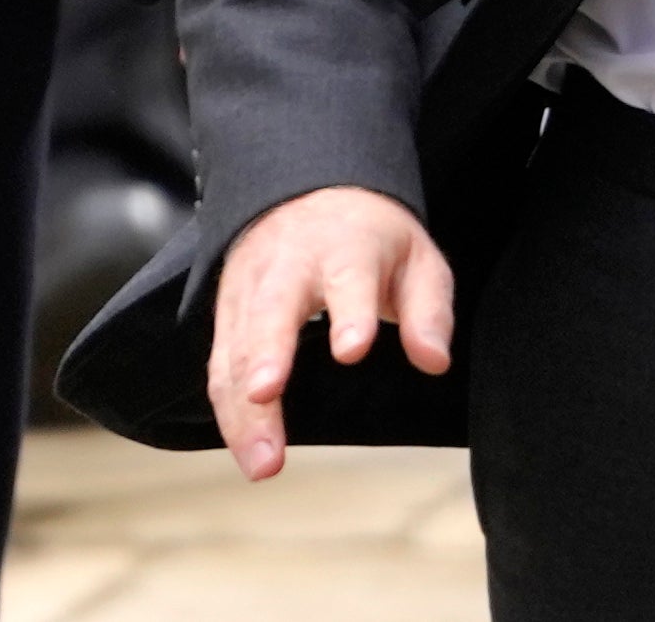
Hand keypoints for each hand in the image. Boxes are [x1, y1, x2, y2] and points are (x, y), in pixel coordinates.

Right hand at [205, 183, 454, 479]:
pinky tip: (245, 449)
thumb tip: (434, 361)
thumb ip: (428, 311)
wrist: (305, 192)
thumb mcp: (417, 259)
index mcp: (345, 248)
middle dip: (267, 356)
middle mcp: (288, 266)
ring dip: (244, 408)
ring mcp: (249, 290)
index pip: (349, 278)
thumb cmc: (369, 239)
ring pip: (237, 349)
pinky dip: (229, 412)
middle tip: (267, 398)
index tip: (353, 349)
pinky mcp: (226, 316)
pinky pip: (220, 367)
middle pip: (272, 311)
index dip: (350, 313)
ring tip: (262, 463)